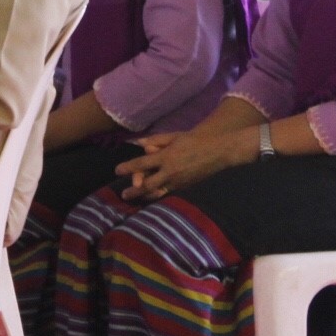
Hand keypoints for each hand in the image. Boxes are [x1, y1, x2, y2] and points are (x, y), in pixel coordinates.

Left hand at [113, 126, 252, 203]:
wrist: (218, 150)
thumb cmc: (194, 140)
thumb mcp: (174, 136)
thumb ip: (156, 140)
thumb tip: (139, 144)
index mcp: (166, 157)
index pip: (142, 164)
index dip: (128, 168)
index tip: (118, 170)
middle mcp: (170, 171)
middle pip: (147, 184)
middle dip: (134, 191)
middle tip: (123, 195)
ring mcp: (178, 181)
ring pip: (157, 192)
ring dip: (144, 196)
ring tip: (134, 199)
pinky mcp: (185, 187)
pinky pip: (168, 193)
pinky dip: (157, 196)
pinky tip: (151, 197)